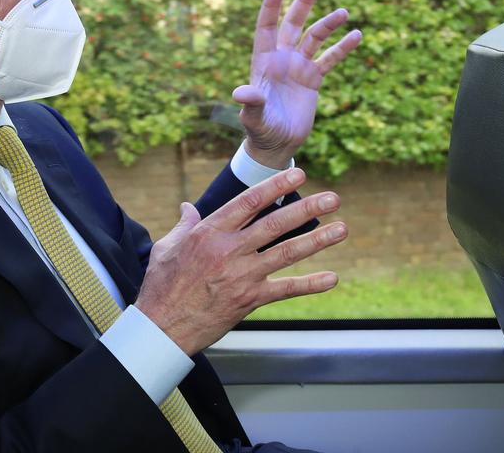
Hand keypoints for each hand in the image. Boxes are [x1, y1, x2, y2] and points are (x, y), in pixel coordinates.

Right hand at [135, 168, 347, 355]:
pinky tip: (331, 278)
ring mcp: (242, 276)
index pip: (249, 202)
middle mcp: (229, 250)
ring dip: (317, 240)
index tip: (298, 174)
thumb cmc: (161, 286)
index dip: (275, 186)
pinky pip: (285, 289)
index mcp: (209, 233)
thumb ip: (184, 225)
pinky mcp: (249, 300)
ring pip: (286, 253)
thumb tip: (187, 207)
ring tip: (342, 229)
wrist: (162, 327)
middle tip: (333, 198)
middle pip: (275, 224)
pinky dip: (310, 284)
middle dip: (307, 208)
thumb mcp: (166, 247)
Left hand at [235, 0, 362, 168]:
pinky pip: (330, 59)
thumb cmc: (260, 130)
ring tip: (344, 12)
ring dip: (328, 23)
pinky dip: (343, 47)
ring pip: (314, 37)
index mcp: (264, 62)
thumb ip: (251, 103)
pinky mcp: (313, 79)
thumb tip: (241, 92)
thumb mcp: (254, 117)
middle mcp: (281, 59)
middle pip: (293, 24)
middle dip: (304, 2)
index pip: (267, 27)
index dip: (272, 6)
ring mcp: (298, 67)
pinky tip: (357, 35)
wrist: (277, 144)